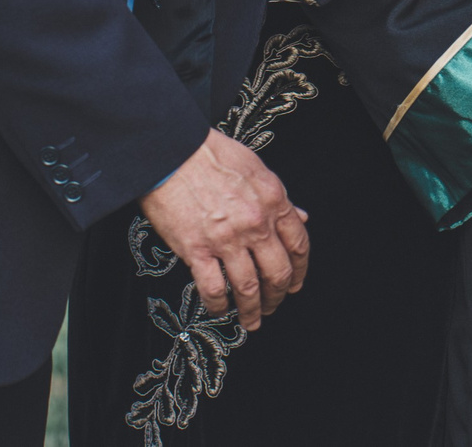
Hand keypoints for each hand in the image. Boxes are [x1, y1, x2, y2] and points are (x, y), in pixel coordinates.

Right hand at [138, 130, 310, 329]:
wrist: (171, 151)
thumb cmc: (211, 154)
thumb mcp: (255, 168)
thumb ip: (278, 197)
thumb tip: (300, 216)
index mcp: (274, 201)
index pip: (299, 244)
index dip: (300, 269)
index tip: (295, 283)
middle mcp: (256, 223)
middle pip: (278, 272)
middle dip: (278, 296)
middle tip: (274, 306)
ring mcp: (227, 239)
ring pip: (249, 288)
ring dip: (253, 310)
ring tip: (252, 320)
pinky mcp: (196, 250)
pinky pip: (214, 289)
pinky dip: (219, 306)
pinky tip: (220, 310)